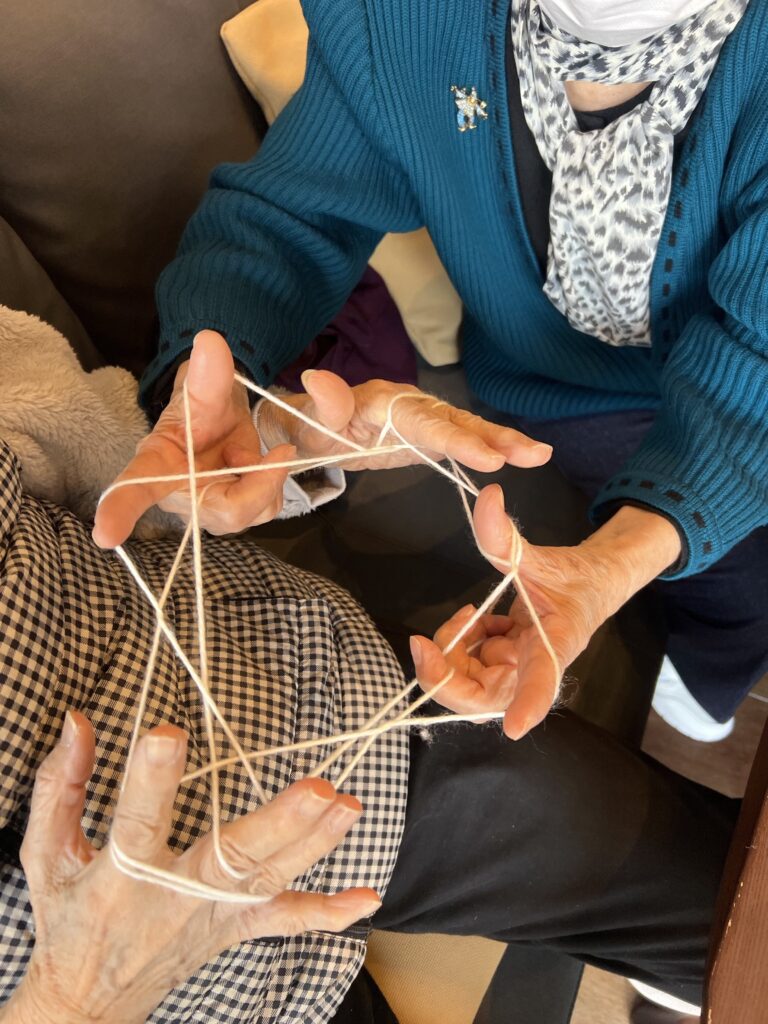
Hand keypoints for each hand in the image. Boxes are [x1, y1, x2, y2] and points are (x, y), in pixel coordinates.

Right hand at [2, 713, 378, 1023]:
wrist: (84, 1001)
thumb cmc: (67, 918)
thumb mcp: (45, 854)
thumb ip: (59, 785)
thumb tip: (77, 721)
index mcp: (122, 875)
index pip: (137, 823)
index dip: (151, 781)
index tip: (168, 734)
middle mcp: (176, 898)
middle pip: (232, 859)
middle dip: (278, 824)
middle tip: (318, 789)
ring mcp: (213, 917)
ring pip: (270, 880)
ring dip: (314, 845)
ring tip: (348, 806)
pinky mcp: (235, 931)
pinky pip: (285, 924)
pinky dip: (327, 915)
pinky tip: (367, 898)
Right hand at [93, 331, 296, 547]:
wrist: (219, 427)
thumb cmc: (198, 415)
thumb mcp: (202, 392)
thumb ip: (207, 375)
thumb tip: (209, 340)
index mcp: (156, 466)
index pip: (136, 487)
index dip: (120, 510)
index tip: (104, 534)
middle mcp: (184, 497)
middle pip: (225, 512)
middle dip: (259, 485)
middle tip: (282, 452)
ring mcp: (214, 511)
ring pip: (252, 510)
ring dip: (265, 475)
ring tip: (245, 446)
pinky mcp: (240, 512)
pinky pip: (266, 505)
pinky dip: (272, 477)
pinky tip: (258, 460)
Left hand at [257, 369, 552, 473]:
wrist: (311, 423)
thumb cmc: (309, 426)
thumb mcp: (307, 421)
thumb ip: (320, 404)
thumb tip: (316, 379)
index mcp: (384, 402)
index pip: (426, 423)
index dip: (459, 440)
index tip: (490, 458)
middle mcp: (410, 404)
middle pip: (456, 421)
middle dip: (496, 437)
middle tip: (534, 454)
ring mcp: (422, 418)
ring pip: (466, 427)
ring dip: (503, 441)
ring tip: (539, 455)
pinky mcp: (427, 434)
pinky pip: (462, 439)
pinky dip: (491, 446)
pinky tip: (520, 457)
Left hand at [410, 486, 680, 739]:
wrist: (588, 587)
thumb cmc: (573, 578)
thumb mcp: (540, 554)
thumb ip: (505, 533)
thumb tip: (487, 494)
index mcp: (557, 644)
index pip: (544, 679)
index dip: (529, 704)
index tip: (514, 726)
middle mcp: (533, 668)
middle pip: (483, 699)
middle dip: (446, 677)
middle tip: (425, 643)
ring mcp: (515, 671)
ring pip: (469, 686)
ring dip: (451, 656)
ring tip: (468, 615)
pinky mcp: (503, 667)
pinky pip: (469, 669)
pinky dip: (461, 645)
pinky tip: (478, 620)